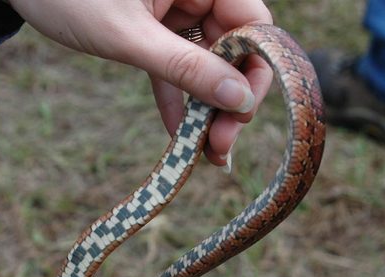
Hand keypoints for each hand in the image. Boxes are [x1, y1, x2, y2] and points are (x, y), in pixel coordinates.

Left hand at [9, 0, 273, 165]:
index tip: (242, 115)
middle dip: (230, 100)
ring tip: (205, 153)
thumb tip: (239, 101)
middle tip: (221, 147)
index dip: (256, 71)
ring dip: (206, 108)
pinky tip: (180, 136)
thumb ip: (185, 68)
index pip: (254, 24)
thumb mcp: (128, 36)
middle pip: (235, 49)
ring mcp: (175, 10)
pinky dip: (176, 98)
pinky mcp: (154, 27)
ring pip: (207, 63)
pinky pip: (175, 65)